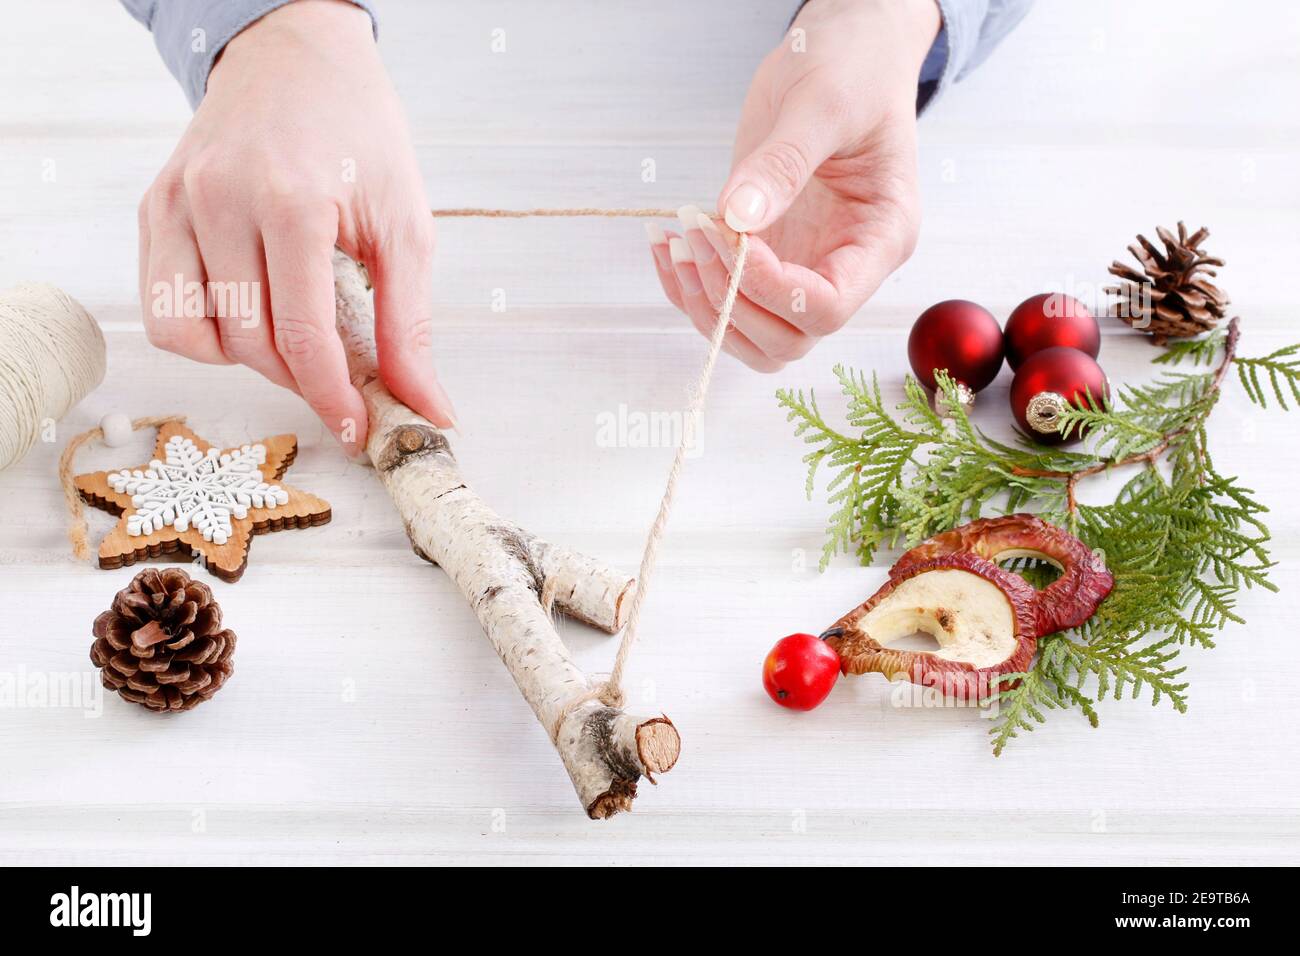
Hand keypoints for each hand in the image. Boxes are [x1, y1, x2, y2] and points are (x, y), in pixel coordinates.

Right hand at [138, 0, 456, 451]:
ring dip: (250, 358)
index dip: (331, 397)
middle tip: (338, 375)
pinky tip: (249, 312)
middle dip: (300, 378)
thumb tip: (427, 406)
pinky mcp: (154, 209)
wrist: (296, 58)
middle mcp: (221, 201)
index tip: (355, 429)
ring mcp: (178, 204)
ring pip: (194, 334)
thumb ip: (410, 324)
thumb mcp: (406, 224)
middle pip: (250, 342)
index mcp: (292, 202)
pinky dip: (205, 332)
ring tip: (293, 336)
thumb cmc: (359, 134)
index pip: (301, 334)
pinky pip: (162, 307)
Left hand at [648, 0, 939, 371]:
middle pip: (788, 338)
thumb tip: (738, 216)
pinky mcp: (769, 254)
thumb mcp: (822, 105)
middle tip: (696, 236)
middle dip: (732, 300)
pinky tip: (665, 242)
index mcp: (881, 239)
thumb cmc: (853, 69)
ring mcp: (805, 265)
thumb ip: (783, 163)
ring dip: (704, 303)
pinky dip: (688, 286)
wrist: (844, 51)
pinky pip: (727, 300)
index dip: (772, 288)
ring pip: (754, 334)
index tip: (732, 237)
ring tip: (674, 242)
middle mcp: (845, 266)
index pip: (827, 307)